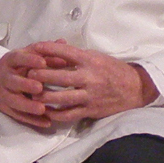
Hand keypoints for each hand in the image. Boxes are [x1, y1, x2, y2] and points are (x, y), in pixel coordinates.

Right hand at [0, 49, 54, 129]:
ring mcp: (3, 94)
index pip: (17, 58)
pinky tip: (46, 122)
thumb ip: (44, 50)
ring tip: (42, 109)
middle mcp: (4, 77)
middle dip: (25, 85)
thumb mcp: (26, 55)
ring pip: (13, 101)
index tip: (42, 62)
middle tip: (39, 87)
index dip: (29, 60)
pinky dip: (31, 120)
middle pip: (12, 81)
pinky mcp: (5, 108)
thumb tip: (63, 42)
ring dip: (27, 106)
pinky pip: (17, 115)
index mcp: (10, 61)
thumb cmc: (17, 66)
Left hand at [25, 40, 158, 124]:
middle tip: (28, 74)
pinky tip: (46, 111)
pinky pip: (69, 114)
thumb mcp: (97, 57)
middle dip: (41, 76)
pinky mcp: (91, 110)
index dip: (48, 49)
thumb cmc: (113, 70)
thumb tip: (56, 50)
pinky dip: (55, 114)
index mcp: (90, 61)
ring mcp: (90, 95)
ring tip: (33, 94)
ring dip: (44, 97)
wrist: (135, 88)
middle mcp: (89, 77)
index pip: (65, 52)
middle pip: (59, 77)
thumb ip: (77, 56)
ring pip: (61, 98)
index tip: (34, 48)